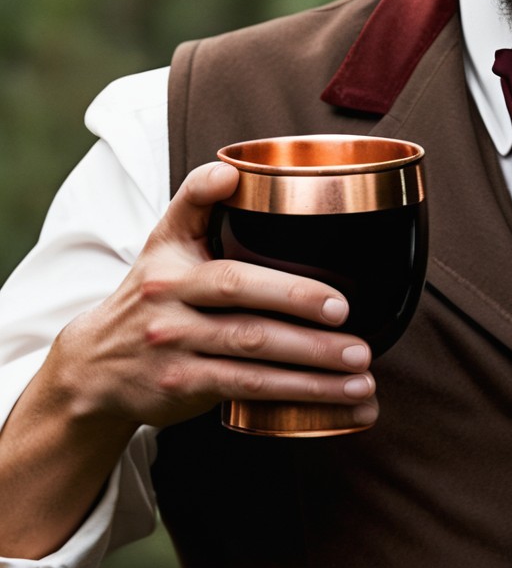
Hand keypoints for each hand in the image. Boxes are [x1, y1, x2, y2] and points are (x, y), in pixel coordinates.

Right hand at [51, 160, 377, 431]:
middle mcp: (173, 315)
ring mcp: (177, 357)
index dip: (286, 289)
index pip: (234, 278)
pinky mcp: (184, 390)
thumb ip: (197, 197)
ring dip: (312, 373)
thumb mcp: (164, 238)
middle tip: (356, 335)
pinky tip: (334, 398)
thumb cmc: (150, 290)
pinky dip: (294, 397)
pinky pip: (246, 393)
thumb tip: (232, 169)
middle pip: (248, 326)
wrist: (94, 363)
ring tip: (360, 374)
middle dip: (308, 333)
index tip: (337, 301)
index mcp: (175, 270)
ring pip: (253, 365)